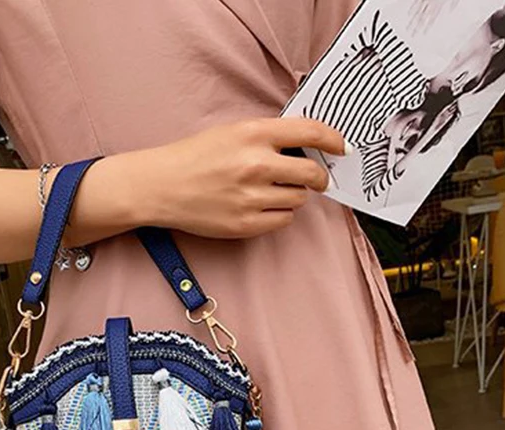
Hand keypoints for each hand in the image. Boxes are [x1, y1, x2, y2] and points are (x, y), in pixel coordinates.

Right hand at [133, 118, 347, 238]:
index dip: (334, 141)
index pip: (311, 132)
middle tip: (316, 179)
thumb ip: (269, 137)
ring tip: (272, 192)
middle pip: (311, 173)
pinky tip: (263, 207)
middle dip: (318, 177)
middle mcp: (256, 164)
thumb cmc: (194, 157)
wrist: (162, 186)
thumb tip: (307, 148)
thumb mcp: (232, 132)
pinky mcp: (245, 224)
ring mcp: (251, 197)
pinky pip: (283, 221)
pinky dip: (279, 215)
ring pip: (298, 199)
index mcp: (254, 134)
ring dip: (293, 196)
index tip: (342, 148)